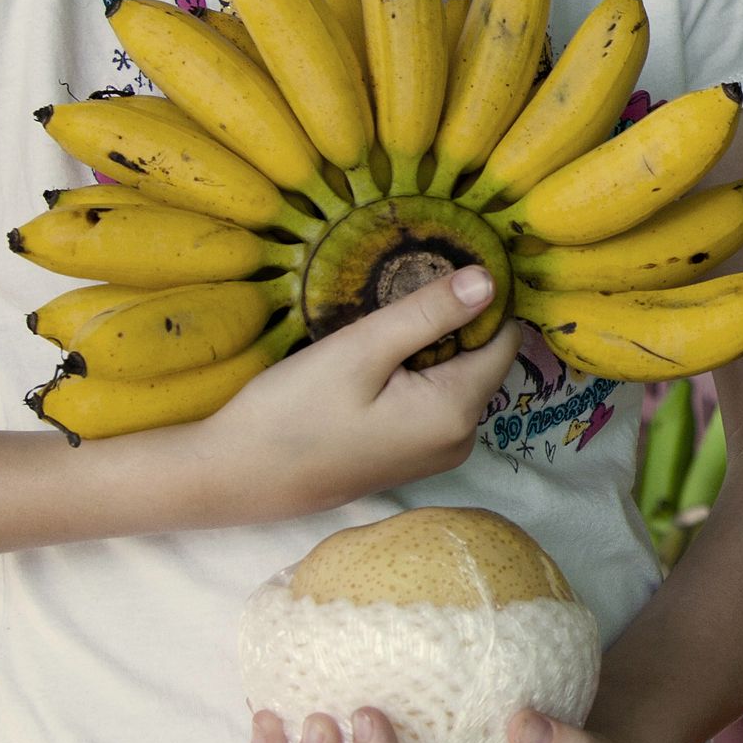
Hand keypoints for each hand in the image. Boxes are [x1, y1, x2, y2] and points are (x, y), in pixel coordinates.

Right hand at [180, 268, 521, 523]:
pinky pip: (434, 399)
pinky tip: (375, 361)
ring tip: (380, 325)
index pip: (503, 339)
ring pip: (456, 376)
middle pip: (481, 357)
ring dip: (430, 346)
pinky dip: (416, 373)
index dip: (484, 298)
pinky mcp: (412, 455)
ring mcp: (438, 452)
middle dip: (452, 321)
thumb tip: (489, 280)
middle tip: (400, 291)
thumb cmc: (294, 412)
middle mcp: (461, 438)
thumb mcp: (361, 350)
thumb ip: (429, 314)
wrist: (239, 476)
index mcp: (457, 411)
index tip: (447, 265)